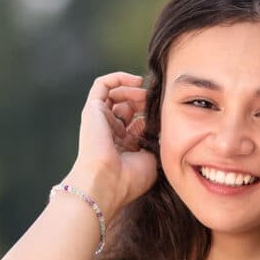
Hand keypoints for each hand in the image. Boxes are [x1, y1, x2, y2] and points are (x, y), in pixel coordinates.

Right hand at [68, 72, 157, 214]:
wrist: (106, 181)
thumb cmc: (130, 178)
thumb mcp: (152, 159)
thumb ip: (157, 141)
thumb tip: (165, 125)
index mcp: (124, 146)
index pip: (139, 121)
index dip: (152, 114)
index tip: (166, 112)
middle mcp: (111, 132)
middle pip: (128, 106)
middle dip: (144, 100)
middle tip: (156, 101)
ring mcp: (101, 120)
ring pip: (116, 94)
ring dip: (134, 90)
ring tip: (145, 93)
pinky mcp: (92, 110)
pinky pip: (102, 85)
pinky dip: (118, 78)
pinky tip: (136, 81)